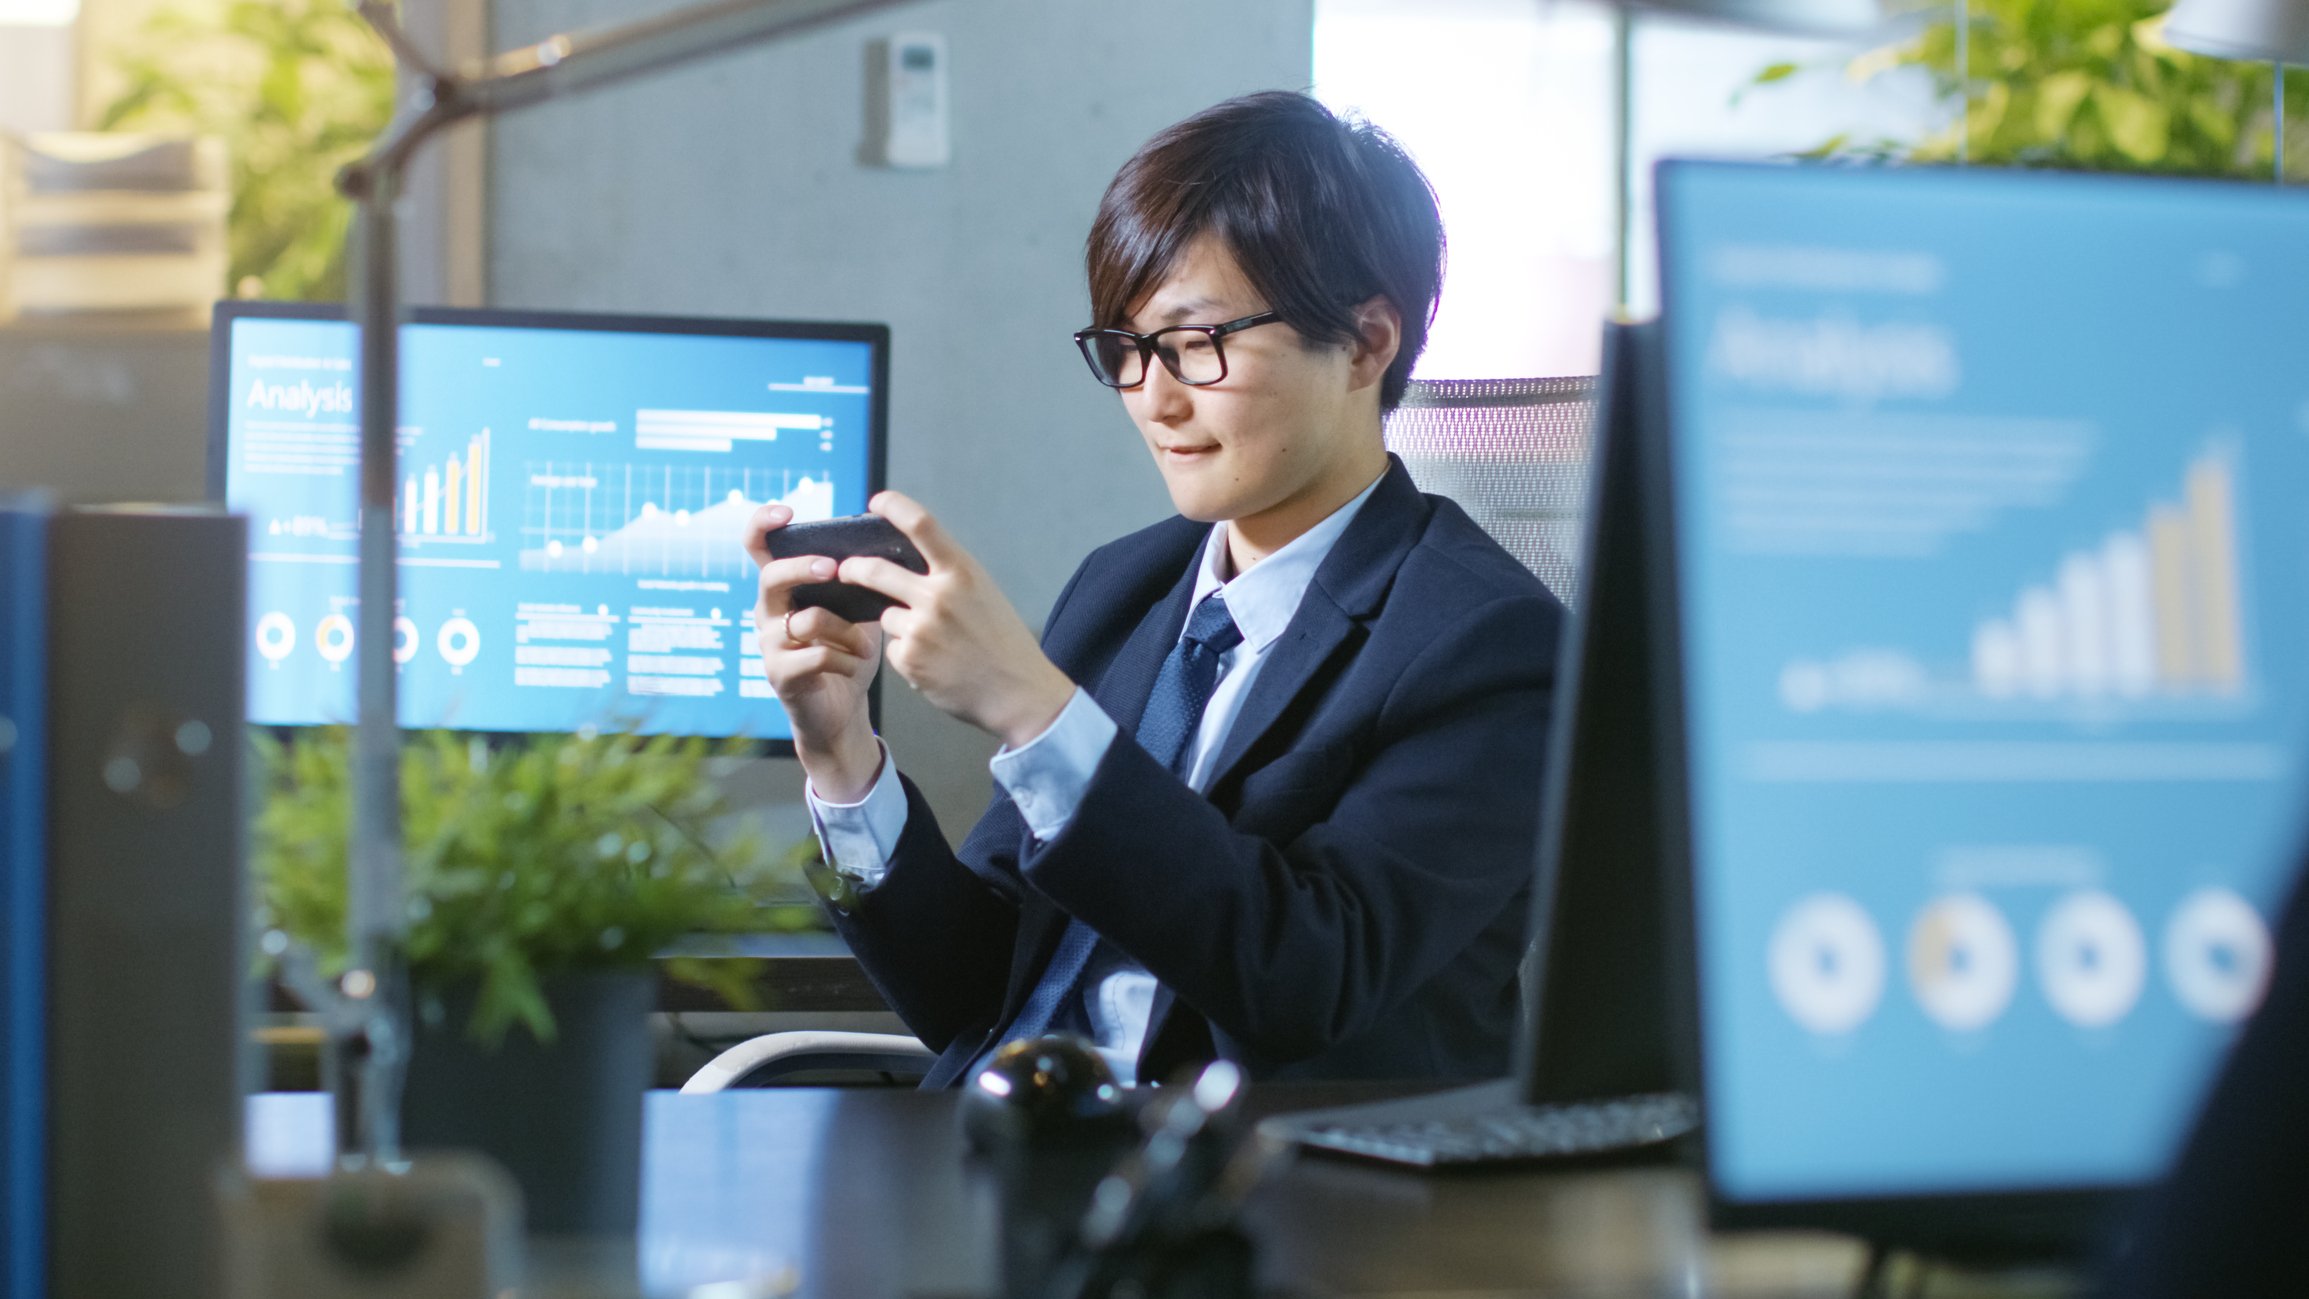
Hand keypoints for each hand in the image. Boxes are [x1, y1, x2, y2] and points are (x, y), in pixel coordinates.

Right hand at [744, 502, 883, 800]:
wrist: (842, 712)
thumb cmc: (848, 655)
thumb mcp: (856, 612)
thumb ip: (858, 583)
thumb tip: (886, 547)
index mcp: (784, 591)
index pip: (757, 549)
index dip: (762, 525)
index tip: (785, 511)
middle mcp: (768, 614)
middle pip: (771, 577)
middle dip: (803, 568)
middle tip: (832, 568)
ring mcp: (769, 645)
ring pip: (804, 620)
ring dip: (845, 630)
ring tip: (864, 645)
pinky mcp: (780, 675)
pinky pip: (815, 655)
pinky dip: (845, 659)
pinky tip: (856, 666)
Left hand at [836, 491, 1076, 748]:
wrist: (1018, 693)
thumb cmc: (1002, 642)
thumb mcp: (983, 594)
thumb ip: (948, 576)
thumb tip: (906, 561)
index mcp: (962, 572)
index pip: (922, 525)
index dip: (894, 507)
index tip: (877, 501)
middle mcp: (938, 596)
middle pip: (876, 571)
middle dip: (853, 569)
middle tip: (845, 569)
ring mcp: (921, 628)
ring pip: (886, 616)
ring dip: (899, 624)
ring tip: (935, 643)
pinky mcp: (909, 659)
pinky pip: (893, 648)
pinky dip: (908, 654)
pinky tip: (935, 664)